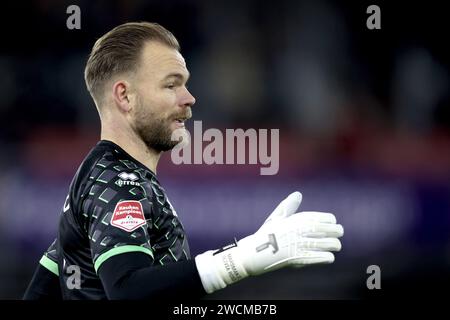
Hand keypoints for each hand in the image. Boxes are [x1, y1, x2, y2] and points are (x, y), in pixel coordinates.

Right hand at [195, 192, 343, 293]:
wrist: (255, 253)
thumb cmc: (266, 234)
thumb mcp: (277, 217)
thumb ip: (289, 205)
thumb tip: (298, 193)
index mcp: (299, 219)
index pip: (327, 218)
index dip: (331, 222)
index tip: (331, 224)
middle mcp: (304, 230)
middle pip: (334, 230)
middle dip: (336, 233)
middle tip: (336, 235)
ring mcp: (304, 245)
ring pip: (332, 244)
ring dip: (334, 246)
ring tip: (333, 246)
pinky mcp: (303, 259)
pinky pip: (325, 258)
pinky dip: (327, 257)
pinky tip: (327, 256)